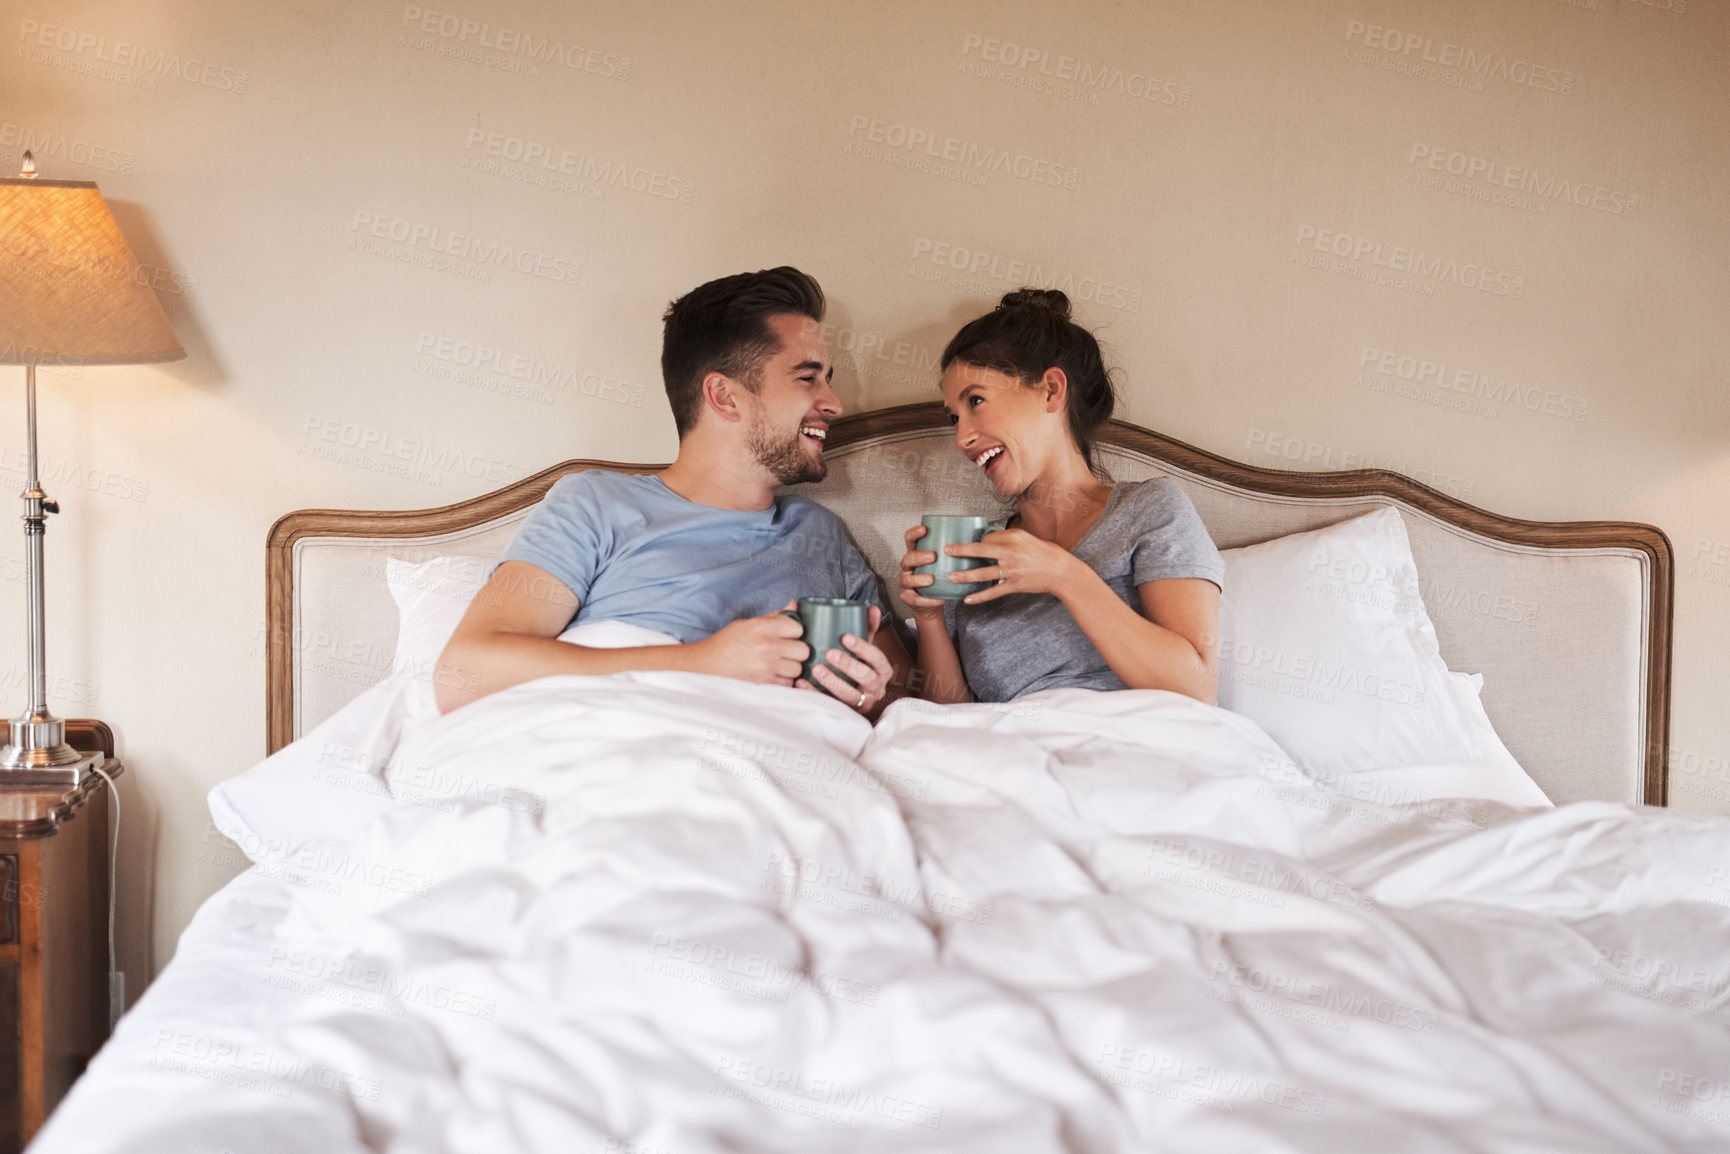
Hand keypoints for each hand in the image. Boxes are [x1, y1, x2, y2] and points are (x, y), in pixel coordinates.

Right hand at [689, 602, 807, 685]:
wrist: (706, 666)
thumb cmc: (726, 643)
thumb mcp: (748, 624)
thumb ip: (774, 616)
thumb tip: (794, 605)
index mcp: (763, 627)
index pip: (798, 627)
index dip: (793, 632)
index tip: (785, 636)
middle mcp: (768, 646)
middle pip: (803, 650)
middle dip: (795, 652)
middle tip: (783, 652)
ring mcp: (767, 667)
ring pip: (797, 669)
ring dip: (790, 668)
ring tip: (776, 665)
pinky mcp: (765, 684)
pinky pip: (788, 684)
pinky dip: (782, 681)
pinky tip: (771, 676)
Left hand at [798, 605, 893, 714]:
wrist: (861, 701)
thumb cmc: (862, 670)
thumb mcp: (867, 651)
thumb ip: (868, 629)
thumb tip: (871, 608)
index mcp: (882, 669)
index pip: (876, 657)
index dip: (862, 648)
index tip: (845, 637)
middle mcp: (876, 687)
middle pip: (865, 676)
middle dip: (848, 664)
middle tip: (829, 653)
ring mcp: (862, 702)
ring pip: (850, 694)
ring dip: (832, 681)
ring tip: (816, 669)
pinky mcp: (846, 711)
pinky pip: (830, 704)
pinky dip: (815, 693)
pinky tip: (802, 682)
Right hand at [896, 525, 947, 619]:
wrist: (931, 602)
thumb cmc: (938, 578)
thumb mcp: (942, 563)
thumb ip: (951, 553)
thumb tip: (976, 540)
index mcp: (914, 554)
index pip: (909, 540)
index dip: (914, 533)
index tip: (925, 529)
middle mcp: (907, 567)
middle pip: (908, 558)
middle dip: (919, 556)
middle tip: (933, 556)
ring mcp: (905, 582)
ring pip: (907, 579)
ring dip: (919, 579)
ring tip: (931, 579)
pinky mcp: (908, 597)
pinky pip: (916, 599)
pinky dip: (928, 600)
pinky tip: (940, 599)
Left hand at [945, 528, 1081, 604]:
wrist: (1061, 572)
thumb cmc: (1045, 553)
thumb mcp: (1027, 538)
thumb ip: (1009, 537)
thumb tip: (990, 536)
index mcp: (1014, 538)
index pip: (989, 538)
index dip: (978, 543)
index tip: (970, 547)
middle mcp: (1012, 553)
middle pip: (981, 550)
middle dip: (961, 550)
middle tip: (946, 551)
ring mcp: (1012, 571)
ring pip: (984, 573)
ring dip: (965, 575)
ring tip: (951, 577)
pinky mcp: (1014, 585)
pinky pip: (993, 592)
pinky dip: (980, 596)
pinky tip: (967, 599)